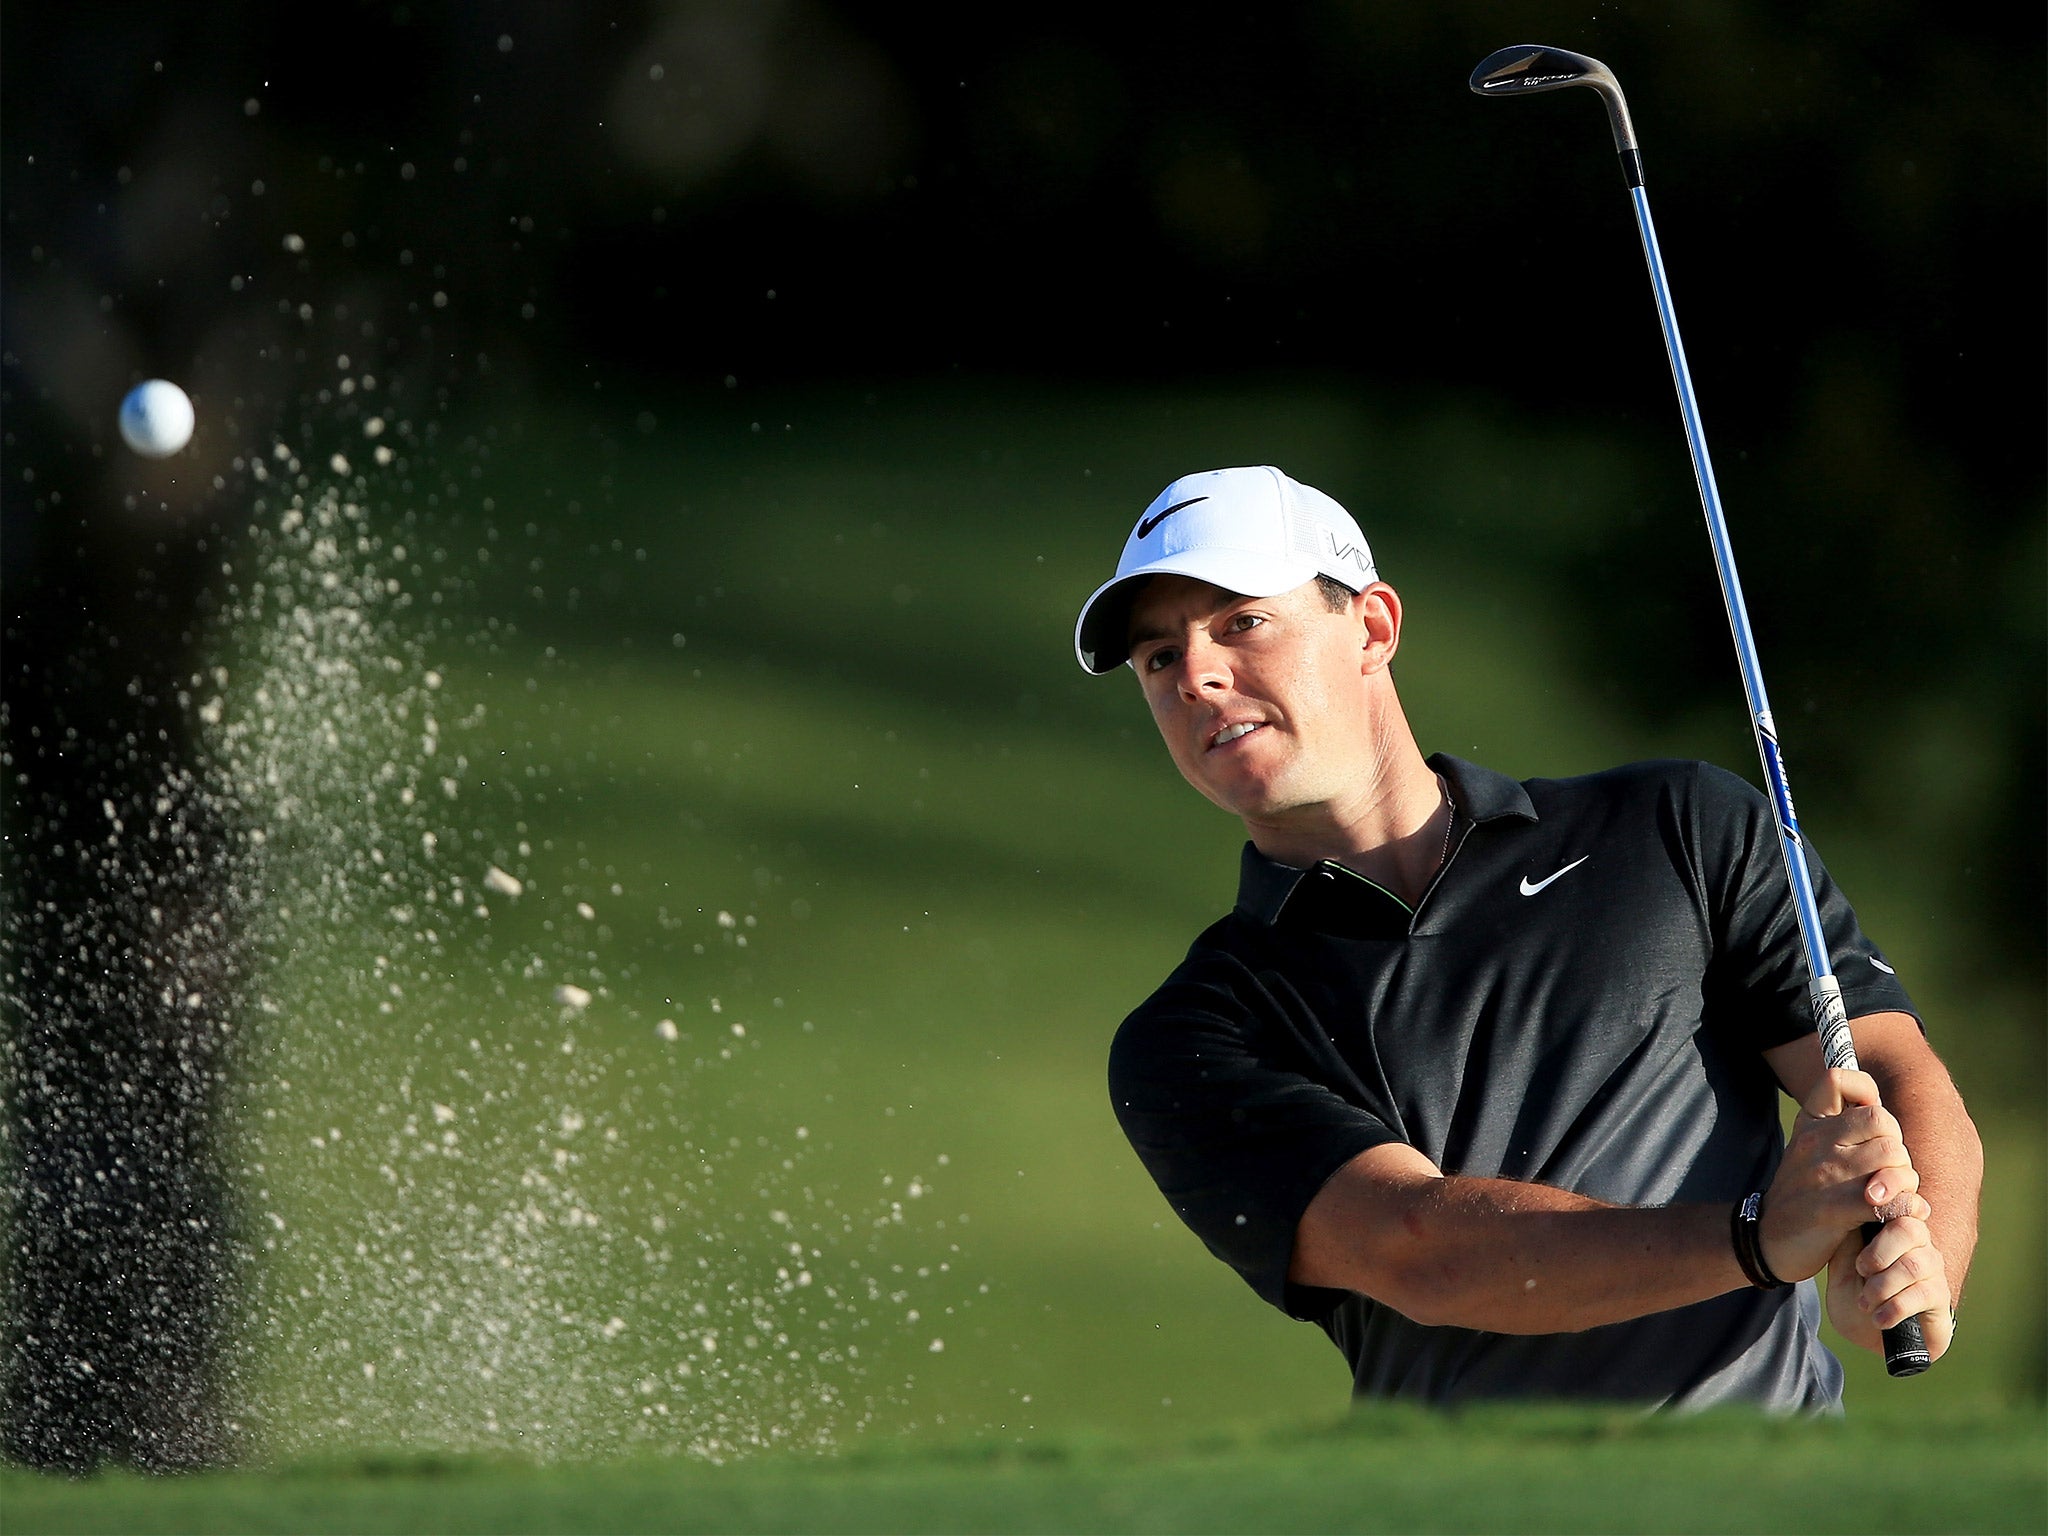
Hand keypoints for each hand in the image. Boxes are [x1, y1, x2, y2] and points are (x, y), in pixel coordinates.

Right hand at [1760, 1069, 1917, 1282]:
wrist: (1770, 1241)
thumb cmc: (1805, 1194)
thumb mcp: (1810, 1150)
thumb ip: (1841, 1128)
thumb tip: (1876, 1104)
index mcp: (1810, 1124)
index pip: (1839, 1080)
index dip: (1866, 1091)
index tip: (1869, 1120)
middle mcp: (1815, 1142)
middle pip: (1883, 1122)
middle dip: (1897, 1149)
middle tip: (1891, 1172)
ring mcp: (1824, 1174)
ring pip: (1893, 1157)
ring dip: (1905, 1180)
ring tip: (1894, 1195)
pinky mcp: (1834, 1209)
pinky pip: (1890, 1199)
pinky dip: (1905, 1208)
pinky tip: (1898, 1215)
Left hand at [1823, 1208, 1954, 1361]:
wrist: (1864, 1331)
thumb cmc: (1853, 1290)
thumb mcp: (1841, 1263)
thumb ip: (1849, 1235)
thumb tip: (1850, 1203)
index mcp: (1892, 1225)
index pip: (1901, 1195)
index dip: (1891, 1187)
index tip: (1870, 1196)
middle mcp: (1918, 1242)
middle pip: (1910, 1229)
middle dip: (1878, 1253)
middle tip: (1861, 1271)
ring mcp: (1933, 1269)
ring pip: (1913, 1266)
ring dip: (1882, 1287)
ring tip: (1865, 1302)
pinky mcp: (1941, 1298)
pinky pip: (1922, 1295)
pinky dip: (1894, 1308)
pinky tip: (1879, 1319)